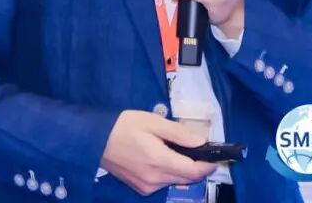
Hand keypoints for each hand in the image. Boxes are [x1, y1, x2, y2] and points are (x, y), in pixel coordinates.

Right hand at [101, 110, 216, 194]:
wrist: (95, 139)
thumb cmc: (124, 126)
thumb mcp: (154, 122)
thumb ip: (179, 134)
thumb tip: (202, 142)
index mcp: (159, 161)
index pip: (194, 172)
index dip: (208, 165)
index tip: (215, 155)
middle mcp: (155, 180)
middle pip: (187, 178)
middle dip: (197, 166)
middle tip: (197, 149)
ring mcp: (147, 187)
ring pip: (175, 180)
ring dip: (182, 168)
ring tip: (175, 149)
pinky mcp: (140, 188)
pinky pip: (163, 182)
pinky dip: (169, 172)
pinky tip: (161, 157)